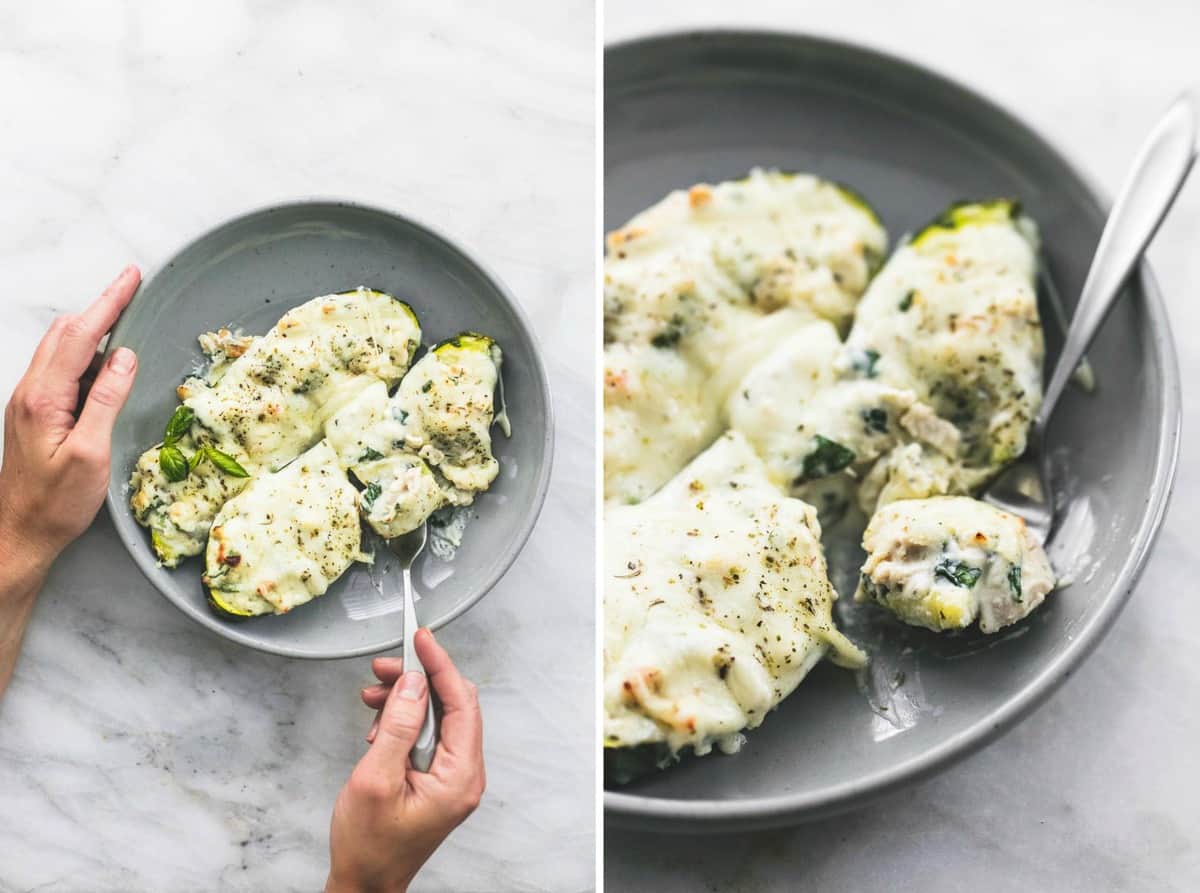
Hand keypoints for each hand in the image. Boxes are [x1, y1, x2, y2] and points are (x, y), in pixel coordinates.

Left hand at [0, 266, 139, 571]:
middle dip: (100, 306)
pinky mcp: (35, 414)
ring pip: (60, 347)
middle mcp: (31, 391)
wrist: (18, 532)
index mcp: (45, 397)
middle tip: (133, 289)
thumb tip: (124, 356)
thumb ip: (106, 400)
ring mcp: (30, 402)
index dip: (108, 303)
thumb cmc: (56, 502)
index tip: (132, 277)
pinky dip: (84, 350)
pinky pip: (59, 367)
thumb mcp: (91, 454)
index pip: (81, 336)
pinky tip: (103, 357)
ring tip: (123, 314)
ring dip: (91, 325)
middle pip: (66, 332)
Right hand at [326, 628, 485, 892]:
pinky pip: (427, 735)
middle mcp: (464, 774)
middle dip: (418, 679)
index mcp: (459, 776)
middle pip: (452, 705)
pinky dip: (403, 721)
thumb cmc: (368, 846)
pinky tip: (379, 724)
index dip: (440, 666)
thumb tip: (414, 685)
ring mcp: (452, 777)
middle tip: (385, 667)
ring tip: (373, 698)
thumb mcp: (375, 780)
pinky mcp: (438, 778)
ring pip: (437, 717)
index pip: (461, 703)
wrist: (364, 883)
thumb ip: (398, 727)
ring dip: (406, 700)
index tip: (421, 639)